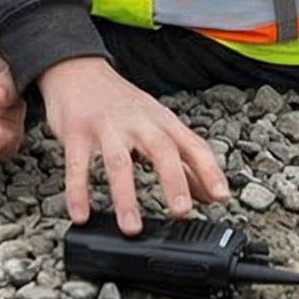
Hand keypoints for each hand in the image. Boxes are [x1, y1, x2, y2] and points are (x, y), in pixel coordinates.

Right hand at [37, 55, 228, 231]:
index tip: (221, 197)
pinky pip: (77, 165)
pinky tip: (81, 214)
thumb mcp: (157, 124)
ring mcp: (106, 127)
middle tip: (181, 212)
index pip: (192, 144)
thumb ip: (183, 158)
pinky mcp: (76, 133)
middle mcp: (138, 122)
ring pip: (119, 161)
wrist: (78, 70)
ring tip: (131, 227)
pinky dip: (78, 192)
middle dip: (173, 180)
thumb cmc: (121, 103)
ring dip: (125, 196)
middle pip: (160, 148)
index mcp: (162, 121)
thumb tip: (210, 193)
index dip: (209, 171)